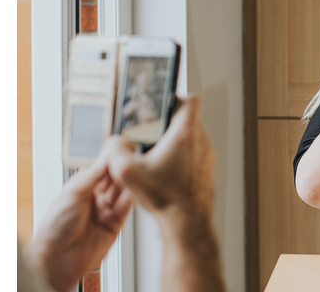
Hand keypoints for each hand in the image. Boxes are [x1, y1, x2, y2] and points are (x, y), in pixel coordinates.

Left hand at [25, 155, 132, 291]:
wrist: (57, 259)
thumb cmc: (55, 228)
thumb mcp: (73, 193)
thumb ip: (94, 174)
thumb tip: (108, 155)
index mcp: (80, 187)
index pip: (101, 168)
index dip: (111, 158)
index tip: (122, 148)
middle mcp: (94, 197)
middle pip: (114, 178)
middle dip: (122, 168)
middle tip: (132, 158)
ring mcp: (105, 210)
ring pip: (123, 191)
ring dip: (129, 181)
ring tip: (136, 170)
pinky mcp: (116, 223)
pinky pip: (128, 206)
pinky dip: (134, 196)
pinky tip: (138, 186)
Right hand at [107, 95, 225, 291]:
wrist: (187, 223)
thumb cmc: (166, 198)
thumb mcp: (128, 172)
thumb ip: (115, 151)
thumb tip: (113, 143)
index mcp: (185, 134)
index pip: (191, 100)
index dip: (176, 96)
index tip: (163, 101)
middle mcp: (200, 143)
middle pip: (189, 119)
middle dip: (169, 122)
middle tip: (153, 130)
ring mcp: (206, 157)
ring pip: (192, 138)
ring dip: (176, 141)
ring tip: (156, 152)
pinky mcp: (206, 171)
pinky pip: (195, 155)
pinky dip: (182, 158)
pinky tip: (165, 170)